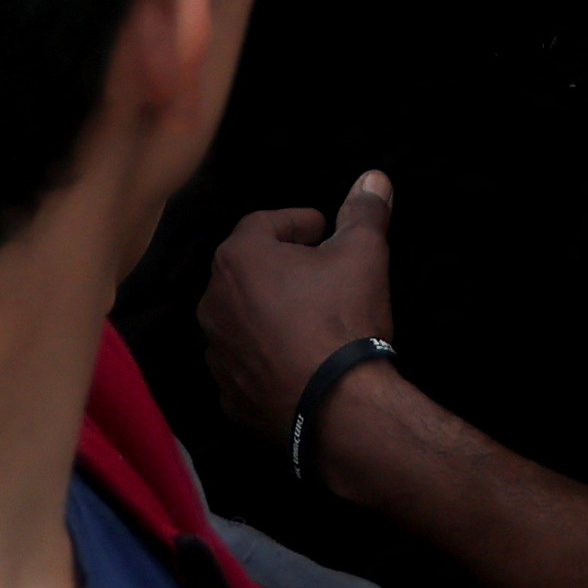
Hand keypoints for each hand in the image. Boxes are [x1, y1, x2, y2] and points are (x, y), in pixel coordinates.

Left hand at [203, 174, 397, 438]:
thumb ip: (364, 211)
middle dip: (282, 266)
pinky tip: (299, 359)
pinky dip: (266, 355)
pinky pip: (246, 362)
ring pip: (243, 317)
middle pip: (249, 269)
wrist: (336, 408)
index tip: (326, 232)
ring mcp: (217, 354)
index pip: (265, 222)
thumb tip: (374, 178)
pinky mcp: (228, 395)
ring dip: (270, 311)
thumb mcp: (363, 253)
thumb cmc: (342, 318)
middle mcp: (213, 303)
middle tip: (322, 273)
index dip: (299, 223)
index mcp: (238, 259)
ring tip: (311, 318)